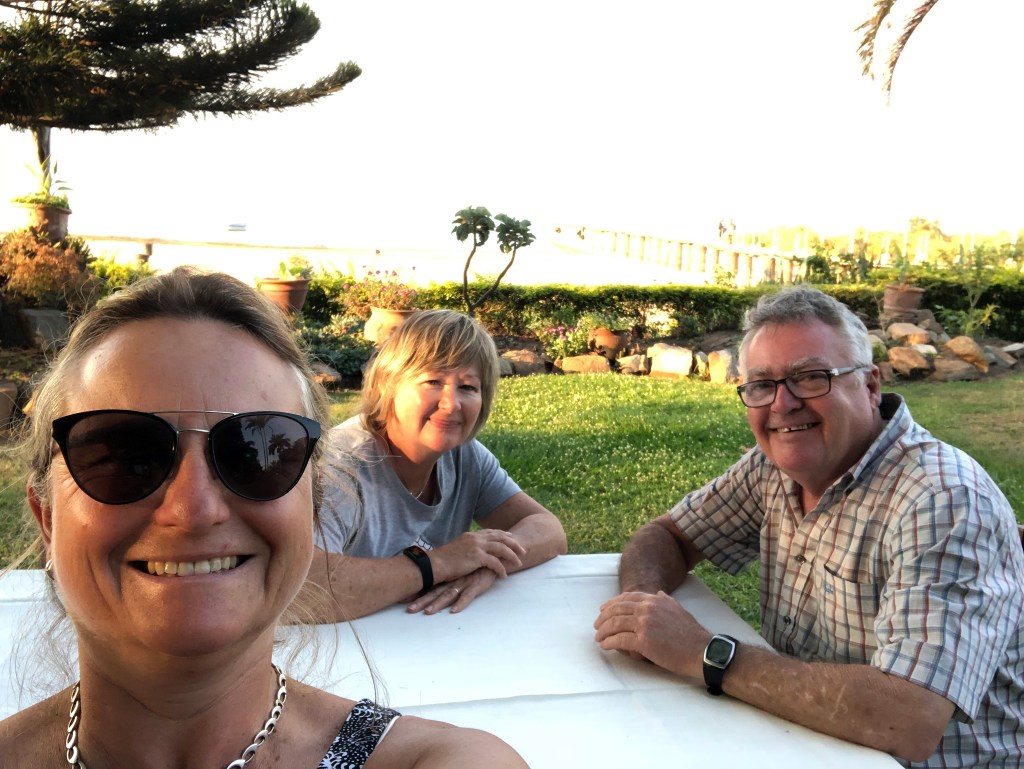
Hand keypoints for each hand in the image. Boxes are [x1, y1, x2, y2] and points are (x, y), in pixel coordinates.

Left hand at [406, 568, 498, 614]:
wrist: (497, 556)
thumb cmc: (479, 566)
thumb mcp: (463, 570)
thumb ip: (451, 577)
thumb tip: (436, 584)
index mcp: (449, 577)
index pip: (430, 586)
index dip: (417, 593)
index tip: (402, 600)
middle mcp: (454, 580)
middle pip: (435, 592)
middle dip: (422, 601)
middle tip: (408, 610)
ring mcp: (465, 583)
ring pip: (449, 594)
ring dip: (438, 604)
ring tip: (427, 612)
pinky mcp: (477, 585)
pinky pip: (468, 596)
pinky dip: (461, 603)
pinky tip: (454, 611)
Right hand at [429, 529, 524, 583]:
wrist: (434, 564)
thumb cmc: (442, 560)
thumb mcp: (457, 549)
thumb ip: (468, 548)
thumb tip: (473, 552)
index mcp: (471, 535)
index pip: (492, 532)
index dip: (504, 535)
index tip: (512, 538)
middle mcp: (476, 538)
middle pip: (500, 538)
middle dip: (513, 543)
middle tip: (523, 550)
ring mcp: (477, 546)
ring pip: (501, 548)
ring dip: (512, 556)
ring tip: (518, 563)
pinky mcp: (477, 557)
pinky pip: (495, 562)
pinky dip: (501, 569)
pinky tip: (504, 575)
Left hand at [593, 591, 710, 679]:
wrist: (702, 651)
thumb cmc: (692, 634)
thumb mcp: (679, 610)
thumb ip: (666, 601)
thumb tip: (657, 593)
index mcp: (655, 600)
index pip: (627, 598)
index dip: (612, 604)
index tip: (603, 610)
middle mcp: (647, 608)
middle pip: (617, 610)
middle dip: (603, 618)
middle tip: (597, 625)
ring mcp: (644, 624)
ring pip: (615, 625)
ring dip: (603, 631)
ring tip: (598, 637)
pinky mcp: (643, 641)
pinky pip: (619, 640)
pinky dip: (609, 642)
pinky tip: (605, 645)